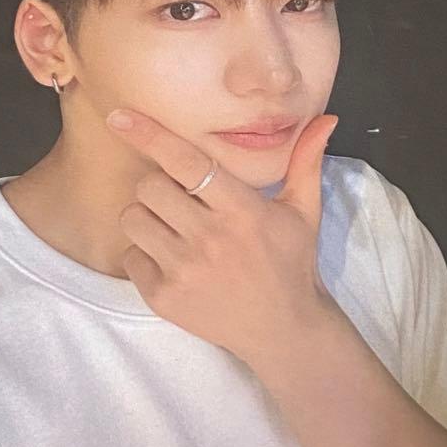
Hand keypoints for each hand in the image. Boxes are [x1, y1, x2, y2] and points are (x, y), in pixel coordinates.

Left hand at [106, 109, 342, 366]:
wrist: (284, 330)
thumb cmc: (292, 263)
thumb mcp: (304, 211)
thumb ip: (306, 161)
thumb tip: (326, 118)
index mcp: (242, 210)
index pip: (186, 162)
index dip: (150, 135)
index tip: (120, 116)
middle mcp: (210, 239)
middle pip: (149, 186)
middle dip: (158, 185)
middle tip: (181, 199)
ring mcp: (184, 271)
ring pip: (133, 218)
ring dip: (147, 216)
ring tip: (174, 227)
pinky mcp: (164, 298)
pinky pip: (130, 256)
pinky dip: (144, 253)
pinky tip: (174, 260)